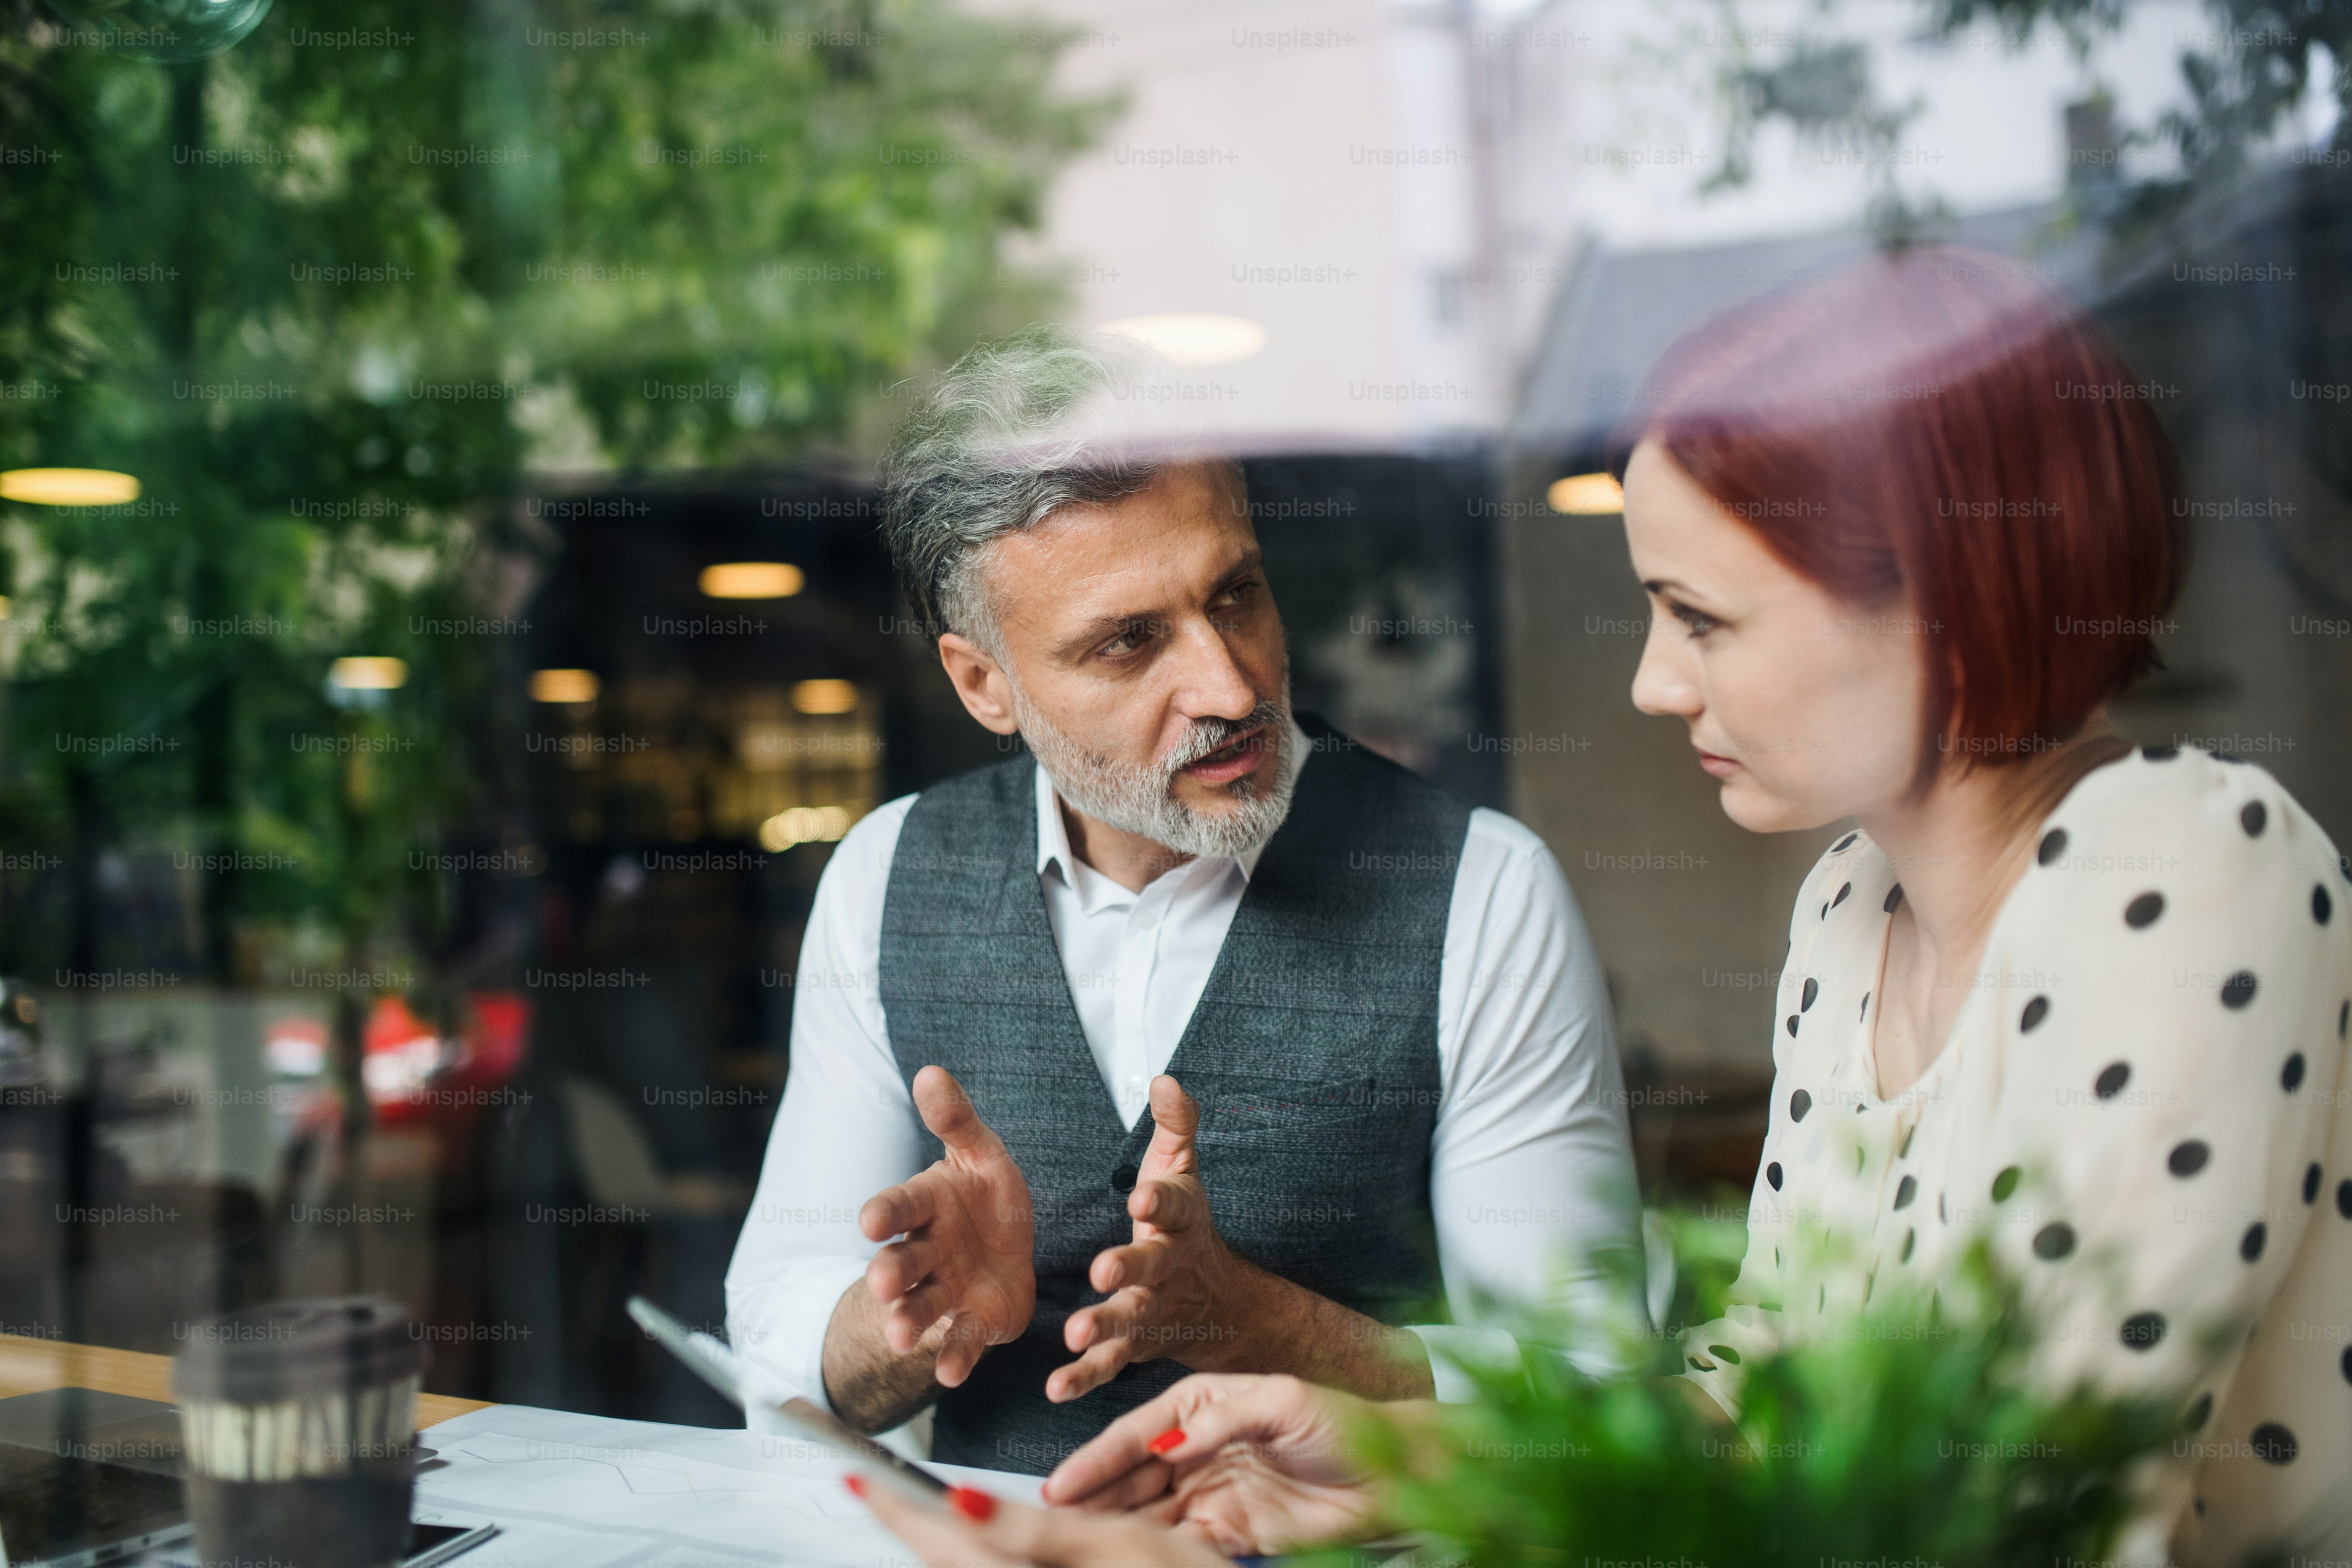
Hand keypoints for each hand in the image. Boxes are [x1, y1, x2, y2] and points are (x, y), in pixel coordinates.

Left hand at [849, 1475, 1226, 1567]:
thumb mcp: (1120, 1549)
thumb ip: (1034, 1533)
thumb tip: (959, 1508)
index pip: (945, 1546)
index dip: (897, 1510)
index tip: (852, 1476)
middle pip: (948, 1567)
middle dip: (908, 1528)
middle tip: (871, 1486)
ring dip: (943, 1547)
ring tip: (915, 1509)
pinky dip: (982, 1558)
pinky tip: (981, 1541)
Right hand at [858, 1065, 1036, 1387]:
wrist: (1009, 1251)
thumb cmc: (986, 1198)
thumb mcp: (982, 1154)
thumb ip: (956, 1120)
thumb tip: (930, 1070)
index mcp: (927, 1205)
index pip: (900, 1206)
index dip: (884, 1213)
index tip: (869, 1220)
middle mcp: (927, 1250)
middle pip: (903, 1262)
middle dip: (890, 1274)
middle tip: (880, 1284)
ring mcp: (947, 1290)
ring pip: (921, 1307)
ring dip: (908, 1322)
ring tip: (900, 1339)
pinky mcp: (972, 1322)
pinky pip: (961, 1340)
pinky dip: (954, 1357)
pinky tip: (948, 1374)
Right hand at [1043, 1373, 1388, 1555]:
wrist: (1395, 1475)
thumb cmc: (1344, 1424)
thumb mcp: (1285, 1401)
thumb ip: (1223, 1418)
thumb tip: (1171, 1442)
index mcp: (1203, 1403)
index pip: (1138, 1433)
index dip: (1097, 1459)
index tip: (1060, 1484)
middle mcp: (1198, 1446)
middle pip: (1131, 1476)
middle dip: (1090, 1498)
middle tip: (1046, 1522)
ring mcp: (1212, 1491)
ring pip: (1147, 1514)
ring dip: (1110, 1528)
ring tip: (1069, 1545)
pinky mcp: (1231, 1531)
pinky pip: (1180, 1543)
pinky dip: (1151, 1551)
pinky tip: (1121, 1557)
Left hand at [1051, 1075, 1244, 1401]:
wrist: (1216, 1299)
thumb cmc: (1185, 1222)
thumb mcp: (1182, 1169)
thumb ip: (1175, 1125)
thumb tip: (1165, 1079)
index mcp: (1178, 1220)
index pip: (1173, 1205)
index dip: (1159, 1200)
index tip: (1140, 1196)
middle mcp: (1168, 1267)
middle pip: (1150, 1267)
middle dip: (1128, 1267)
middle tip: (1102, 1269)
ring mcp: (1152, 1310)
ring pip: (1129, 1319)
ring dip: (1104, 1327)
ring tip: (1076, 1333)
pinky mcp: (1134, 1347)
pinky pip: (1109, 1365)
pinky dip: (1084, 1377)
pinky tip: (1056, 1387)